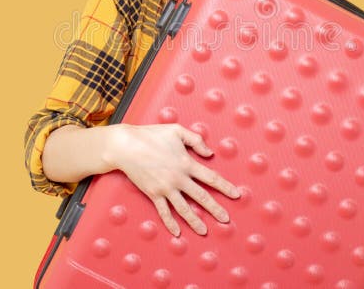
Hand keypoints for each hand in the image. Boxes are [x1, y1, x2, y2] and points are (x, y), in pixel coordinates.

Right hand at [105, 123, 240, 236]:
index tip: (236, 195)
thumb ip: (196, 140)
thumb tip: (209, 153)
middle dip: (215, 209)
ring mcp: (166, 188)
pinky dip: (170, 223)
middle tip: (226, 220)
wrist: (127, 146)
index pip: (211, 178)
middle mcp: (178, 179)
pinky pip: (164, 212)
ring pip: (184, 209)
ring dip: (195, 221)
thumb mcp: (177, 130)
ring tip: (204, 231)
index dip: (225, 187)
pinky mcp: (153, 194)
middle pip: (201, 197)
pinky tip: (177, 233)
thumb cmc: (151, 135)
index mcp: (187, 163)